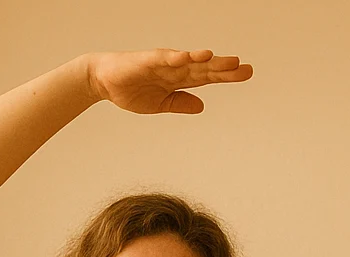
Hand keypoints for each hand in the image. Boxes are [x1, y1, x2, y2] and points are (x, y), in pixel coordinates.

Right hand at [85, 48, 251, 114]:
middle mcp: (175, 69)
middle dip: (224, 69)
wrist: (102, 82)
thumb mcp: (160, 104)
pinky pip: (164, 58)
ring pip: (189, 61)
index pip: (208, 77)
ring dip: (207, 60)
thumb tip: (202, 106)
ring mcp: (162, 63)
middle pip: (204, 68)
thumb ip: (180, 103)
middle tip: (245, 69)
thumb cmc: (131, 90)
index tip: (246, 74)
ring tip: (225, 60)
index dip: (227, 76)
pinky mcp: (147, 60)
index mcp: (179, 80)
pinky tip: (191, 56)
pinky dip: (177, 57)